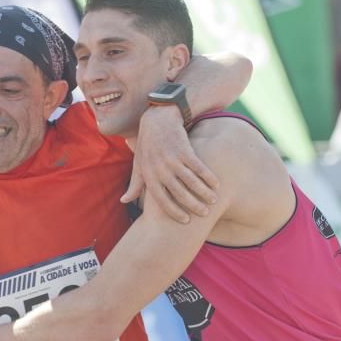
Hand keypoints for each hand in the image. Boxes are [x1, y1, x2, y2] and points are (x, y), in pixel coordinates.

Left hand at [123, 105, 218, 222]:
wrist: (157, 119)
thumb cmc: (147, 146)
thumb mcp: (138, 165)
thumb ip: (134, 185)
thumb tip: (124, 201)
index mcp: (149, 176)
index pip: (162, 200)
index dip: (174, 212)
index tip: (186, 221)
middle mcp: (160, 169)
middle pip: (179, 193)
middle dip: (193, 205)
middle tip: (205, 214)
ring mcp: (172, 159)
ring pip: (191, 182)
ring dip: (204, 193)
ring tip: (213, 200)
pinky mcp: (184, 149)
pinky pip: (199, 167)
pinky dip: (209, 177)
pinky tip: (216, 184)